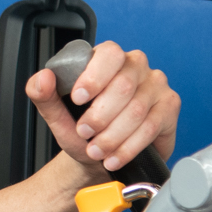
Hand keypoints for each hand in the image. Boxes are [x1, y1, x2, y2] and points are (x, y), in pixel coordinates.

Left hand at [22, 40, 178, 174]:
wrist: (98, 158)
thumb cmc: (81, 131)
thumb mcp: (57, 114)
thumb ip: (43, 95)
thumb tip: (43, 78)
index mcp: (107, 59)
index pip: (108, 54)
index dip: (93, 77)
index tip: (78, 99)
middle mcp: (135, 66)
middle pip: (122, 86)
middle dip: (99, 116)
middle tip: (85, 133)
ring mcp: (155, 85)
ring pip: (136, 110)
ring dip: (112, 136)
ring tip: (96, 150)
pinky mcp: (169, 106)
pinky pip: (151, 126)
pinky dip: (128, 147)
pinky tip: (114, 156)